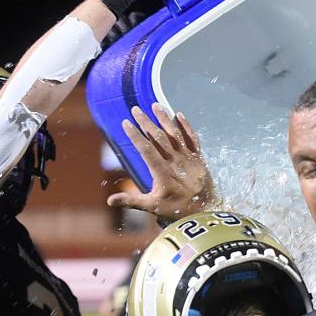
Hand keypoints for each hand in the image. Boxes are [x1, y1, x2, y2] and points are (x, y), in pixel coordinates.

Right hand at [106, 104, 216, 220]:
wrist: (206, 210)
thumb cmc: (177, 209)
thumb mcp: (152, 207)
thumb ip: (131, 201)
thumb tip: (109, 201)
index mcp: (162, 172)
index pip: (146, 150)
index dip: (135, 136)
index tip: (126, 123)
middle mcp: (175, 162)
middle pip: (159, 137)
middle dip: (146, 122)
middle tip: (135, 109)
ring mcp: (188, 158)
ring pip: (175, 134)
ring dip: (165, 119)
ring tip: (155, 105)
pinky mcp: (198, 158)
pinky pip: (193, 138)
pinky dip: (186, 126)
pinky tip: (179, 115)